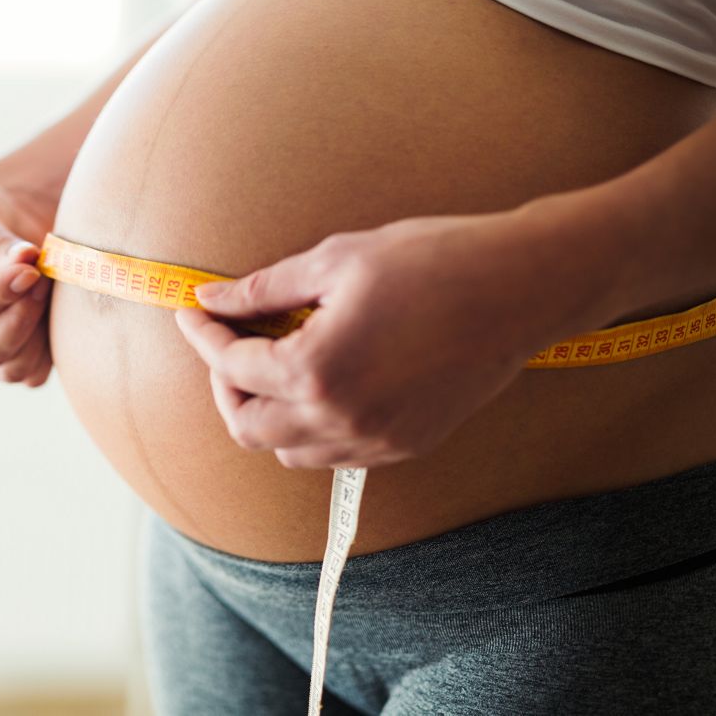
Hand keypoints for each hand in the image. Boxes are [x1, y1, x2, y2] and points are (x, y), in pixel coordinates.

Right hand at [0, 177, 55, 385]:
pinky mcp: (14, 361)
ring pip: (15, 368)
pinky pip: (37, 371)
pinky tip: (52, 305)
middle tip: (42, 274)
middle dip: (21, 315)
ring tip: (47, 282)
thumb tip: (26, 259)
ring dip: (39, 328)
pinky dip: (52, 344)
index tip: (28, 270)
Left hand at [174, 212, 568, 468]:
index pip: (231, 367)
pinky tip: (319, 382)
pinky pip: (333, 454)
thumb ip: (263, 290)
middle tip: (230, 341)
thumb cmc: (432, 260)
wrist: (523, 287)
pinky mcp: (406, 445)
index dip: (203, 336)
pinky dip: (308, 428)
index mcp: (315, 372)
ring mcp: (376, 442)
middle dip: (226, 385)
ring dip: (265, 412)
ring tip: (273, 361)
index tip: (192, 311)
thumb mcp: (336, 261)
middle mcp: (341, 421)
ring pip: (287, 451)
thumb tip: (212, 300)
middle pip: (248, 427)